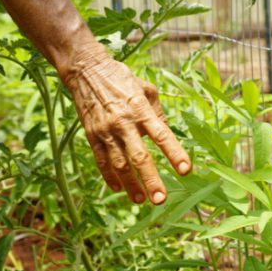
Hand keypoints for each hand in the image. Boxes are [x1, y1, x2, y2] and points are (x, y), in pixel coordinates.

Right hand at [62, 55, 190, 204]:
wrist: (86, 71)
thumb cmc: (121, 79)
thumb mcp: (146, 89)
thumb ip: (157, 113)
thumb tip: (166, 133)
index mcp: (141, 109)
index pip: (162, 135)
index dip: (175, 153)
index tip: (186, 170)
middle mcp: (124, 122)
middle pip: (139, 156)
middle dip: (151, 179)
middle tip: (161, 199)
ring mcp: (106, 131)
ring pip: (119, 164)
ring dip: (131, 184)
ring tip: (141, 199)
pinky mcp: (92, 135)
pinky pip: (101, 161)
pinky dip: (110, 176)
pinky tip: (118, 188)